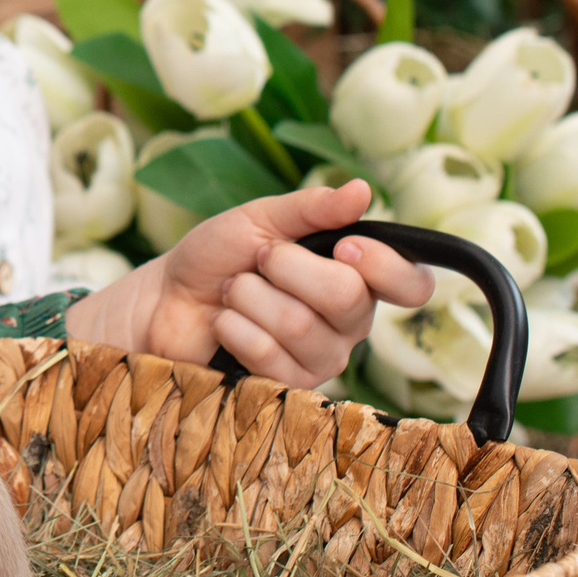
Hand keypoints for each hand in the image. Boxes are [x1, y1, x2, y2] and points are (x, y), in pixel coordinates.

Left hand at [63, 179, 432, 387]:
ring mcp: (322, 357)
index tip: (343, 247)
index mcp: (356, 276)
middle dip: (287, 268)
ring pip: (302, 326)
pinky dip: (236, 327)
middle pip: (349, 299)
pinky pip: (272, 357)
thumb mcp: (259, 219)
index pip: (412, 285)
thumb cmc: (217, 256)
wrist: (165, 298)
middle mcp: (350, 321)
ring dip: (251, 297)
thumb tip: (362, 190)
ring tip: (234, 291)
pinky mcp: (288, 386)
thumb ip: (310, 208)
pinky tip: (224, 322)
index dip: (385, 267)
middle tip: (257, 260)